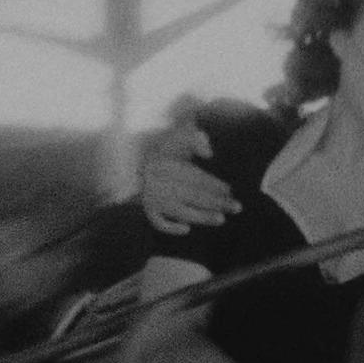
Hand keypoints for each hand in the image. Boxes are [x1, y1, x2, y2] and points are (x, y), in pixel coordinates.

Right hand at [138, 103, 239, 234]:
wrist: (126, 157)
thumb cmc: (160, 145)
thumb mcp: (177, 133)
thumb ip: (195, 138)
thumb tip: (209, 154)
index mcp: (168, 165)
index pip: (196, 178)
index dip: (215, 184)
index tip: (230, 189)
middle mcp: (161, 184)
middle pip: (194, 196)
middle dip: (217, 202)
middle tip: (237, 207)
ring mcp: (153, 199)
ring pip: (181, 211)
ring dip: (202, 216)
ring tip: (221, 219)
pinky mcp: (147, 209)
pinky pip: (159, 222)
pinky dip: (171, 227)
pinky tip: (187, 229)